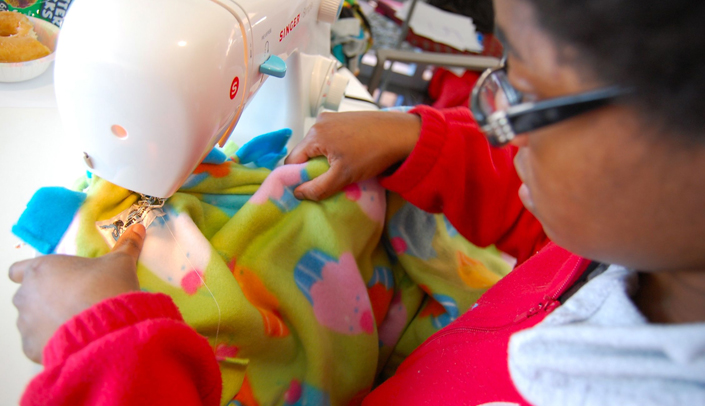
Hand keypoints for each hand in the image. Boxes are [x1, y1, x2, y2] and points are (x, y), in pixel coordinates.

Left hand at [9, 224, 146, 363]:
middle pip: (27, 296)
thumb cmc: (106, 287)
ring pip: (31, 321)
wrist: (107, 328)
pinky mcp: (31, 347)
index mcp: (41, 269)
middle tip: (73, 301)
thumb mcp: (120, 263)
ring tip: (77, 322)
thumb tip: (138, 228)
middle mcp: (26, 294)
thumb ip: (126, 245)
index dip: (34, 275)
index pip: (18, 269)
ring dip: (48, 321)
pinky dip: (52, 342)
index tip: (53, 280)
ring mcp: (26, 323)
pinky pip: (38, 343)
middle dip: (45, 300)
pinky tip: (75, 340)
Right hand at [285, 111, 420, 200]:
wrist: (402, 134)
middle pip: (305, 152)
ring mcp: (333, 118)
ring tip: (342, 169)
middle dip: (313, 168)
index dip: (297, 177)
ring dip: (325, 159)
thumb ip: (318, 187)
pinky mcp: (345, 118)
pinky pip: (331, 138)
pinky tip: (349, 157)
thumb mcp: (343, 176)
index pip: (292, 160)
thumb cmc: (373, 152)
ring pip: (319, 145)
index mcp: (315, 134)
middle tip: (328, 181)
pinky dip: (335, 149)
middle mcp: (320, 122)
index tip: (307, 189)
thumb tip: (298, 193)